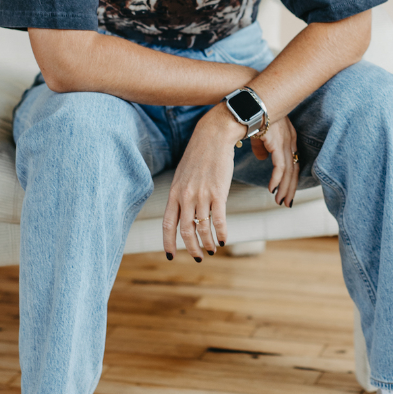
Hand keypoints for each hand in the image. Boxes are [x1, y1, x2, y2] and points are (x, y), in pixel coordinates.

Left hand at [162, 105, 237, 259]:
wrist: (213, 137)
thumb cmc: (199, 156)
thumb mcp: (182, 176)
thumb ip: (181, 194)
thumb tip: (183, 212)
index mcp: (174, 193)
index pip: (167, 224)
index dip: (168, 243)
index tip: (171, 256)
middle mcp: (185, 196)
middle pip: (185, 231)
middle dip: (191, 248)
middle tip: (198, 256)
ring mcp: (201, 195)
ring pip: (202, 228)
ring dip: (208, 243)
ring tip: (212, 249)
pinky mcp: (218, 192)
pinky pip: (219, 220)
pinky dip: (222, 233)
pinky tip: (224, 240)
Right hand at [250, 116, 298, 206]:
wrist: (248, 103)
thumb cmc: (252, 115)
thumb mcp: (259, 133)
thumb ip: (262, 147)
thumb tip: (262, 158)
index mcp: (288, 137)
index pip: (293, 162)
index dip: (291, 178)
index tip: (287, 191)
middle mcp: (290, 140)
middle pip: (294, 169)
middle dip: (291, 188)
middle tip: (287, 202)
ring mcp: (285, 142)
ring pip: (289, 171)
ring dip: (284, 188)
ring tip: (280, 200)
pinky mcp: (277, 143)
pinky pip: (280, 167)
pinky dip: (277, 179)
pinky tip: (272, 188)